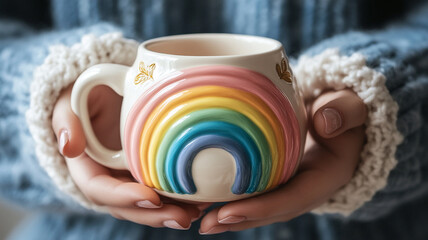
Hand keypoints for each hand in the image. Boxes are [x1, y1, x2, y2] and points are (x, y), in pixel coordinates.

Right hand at [52, 84, 205, 229]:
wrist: (103, 91)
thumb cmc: (85, 95)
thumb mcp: (68, 100)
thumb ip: (66, 119)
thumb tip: (70, 147)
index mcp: (85, 166)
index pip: (100, 189)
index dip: (124, 197)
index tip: (151, 196)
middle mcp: (107, 177)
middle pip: (127, 205)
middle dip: (153, 215)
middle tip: (182, 217)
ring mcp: (128, 176)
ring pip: (146, 203)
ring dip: (170, 212)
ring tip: (197, 212)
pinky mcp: (146, 169)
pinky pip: (161, 188)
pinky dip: (178, 196)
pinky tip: (200, 198)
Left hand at [199, 89, 367, 234]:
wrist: (338, 117)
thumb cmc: (344, 112)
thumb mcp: (351, 108)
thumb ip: (344, 112)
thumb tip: (325, 122)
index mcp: (325, 177)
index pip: (293, 198)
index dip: (262, 208)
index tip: (229, 212)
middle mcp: (306, 188)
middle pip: (270, 210)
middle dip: (238, 219)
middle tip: (206, 224)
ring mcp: (290, 185)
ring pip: (259, 204)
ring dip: (229, 215)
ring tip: (198, 219)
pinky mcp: (277, 178)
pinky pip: (253, 190)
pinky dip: (229, 196)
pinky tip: (204, 197)